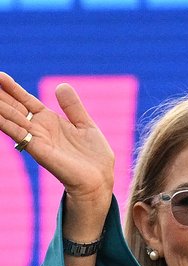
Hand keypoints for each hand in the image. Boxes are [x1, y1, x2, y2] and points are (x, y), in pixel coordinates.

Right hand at [0, 72, 114, 210]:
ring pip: (12, 118)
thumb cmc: (93, 156)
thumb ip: (72, 106)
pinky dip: (6, 123)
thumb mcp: (85, 124)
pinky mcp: (39, 150)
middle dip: (0, 95)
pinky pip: (19, 134)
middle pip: (14, 108)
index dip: (13, 88)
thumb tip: (61, 85)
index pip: (26, 101)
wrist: (99, 179)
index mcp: (49, 121)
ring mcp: (37, 139)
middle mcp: (39, 129)